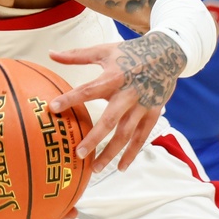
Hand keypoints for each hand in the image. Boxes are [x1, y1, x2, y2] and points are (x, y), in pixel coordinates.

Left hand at [47, 34, 181, 172]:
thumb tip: (51, 54)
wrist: (167, 54)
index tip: (53, 107)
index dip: (70, 98)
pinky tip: (120, 167)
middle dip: (94, 138)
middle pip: (110, 120)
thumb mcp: (104, 50)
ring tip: (95, 168)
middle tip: (79, 153)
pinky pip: (142, 137)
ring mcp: (142, 106)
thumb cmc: (131, 52)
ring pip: (126, 134)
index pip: (88, 90)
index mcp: (113, 78)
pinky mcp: (153, 113)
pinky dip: (132, 153)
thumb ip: (76, 55)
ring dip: (111, 152)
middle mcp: (128, 95)